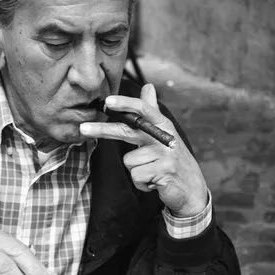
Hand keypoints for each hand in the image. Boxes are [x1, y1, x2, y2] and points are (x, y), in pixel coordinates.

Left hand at [80, 83, 207, 216]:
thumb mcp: (163, 134)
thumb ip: (153, 112)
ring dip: (136, 171)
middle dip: (103, 130)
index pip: (143, 110)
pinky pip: (136, 176)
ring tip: (152, 173)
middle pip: (127, 131)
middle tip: (82, 128)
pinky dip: (142, 183)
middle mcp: (164, 137)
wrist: (192, 189)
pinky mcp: (164, 171)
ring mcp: (165, 154)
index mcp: (163, 125)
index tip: (108, 101)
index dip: (125, 104)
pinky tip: (154, 183)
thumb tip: (148, 86)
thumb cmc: (172, 159)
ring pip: (128, 161)